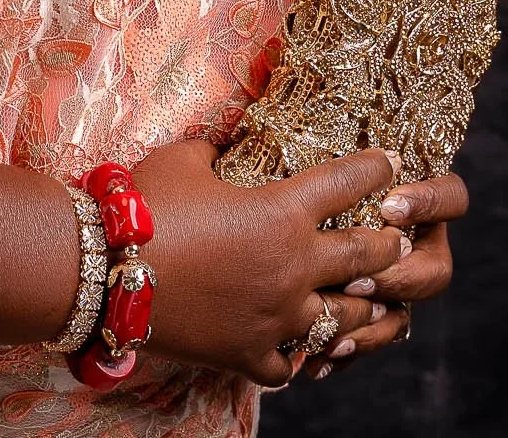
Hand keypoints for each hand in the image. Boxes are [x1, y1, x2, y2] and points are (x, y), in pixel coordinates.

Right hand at [72, 140, 409, 387]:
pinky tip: (299, 349)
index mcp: (282, 212)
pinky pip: (289, 364)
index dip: (374, 169)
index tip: (393, 162)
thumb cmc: (145, 203)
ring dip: (359, 308)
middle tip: (402, 238)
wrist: (104, 269)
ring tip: (368, 302)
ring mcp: (276, 318)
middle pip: (365, 258)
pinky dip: (296, 355)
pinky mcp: (249, 354)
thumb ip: (219, 153)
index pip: (346, 184)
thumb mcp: (186, 159)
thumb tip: (226, 143)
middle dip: (390, 245)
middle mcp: (293, 268)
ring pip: (343, 320)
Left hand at [304, 170, 468, 381]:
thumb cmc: (304, 174)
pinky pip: (369, 339)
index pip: (451, 198)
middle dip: (398, 277)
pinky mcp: (367, 314)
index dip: (430, 203)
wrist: (279, 220)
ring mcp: (392, 285)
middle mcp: (412, 247)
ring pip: (404, 314)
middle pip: (434, 270)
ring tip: (336, 331)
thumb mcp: (324, 162)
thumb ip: (345, 166)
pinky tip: (320, 359)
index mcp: (413, 203)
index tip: (389, 204)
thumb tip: (357, 153)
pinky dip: (347, 348)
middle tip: (357, 278)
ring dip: (373, 324)